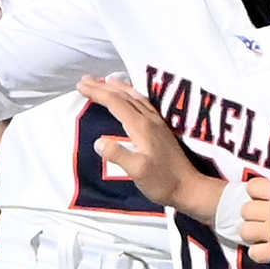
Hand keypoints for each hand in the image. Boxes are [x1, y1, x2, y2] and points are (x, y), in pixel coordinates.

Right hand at [80, 75, 220, 223]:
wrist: (189, 188)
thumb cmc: (162, 182)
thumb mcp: (137, 171)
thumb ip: (118, 155)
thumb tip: (98, 141)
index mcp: (141, 126)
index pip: (115, 102)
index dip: (97, 92)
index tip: (80, 86)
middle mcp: (149, 119)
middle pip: (123, 96)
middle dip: (103, 86)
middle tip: (85, 80)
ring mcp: (157, 123)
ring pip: (134, 97)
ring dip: (118, 88)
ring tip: (106, 81)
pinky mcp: (161, 129)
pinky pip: (143, 103)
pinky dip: (131, 95)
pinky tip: (131, 97)